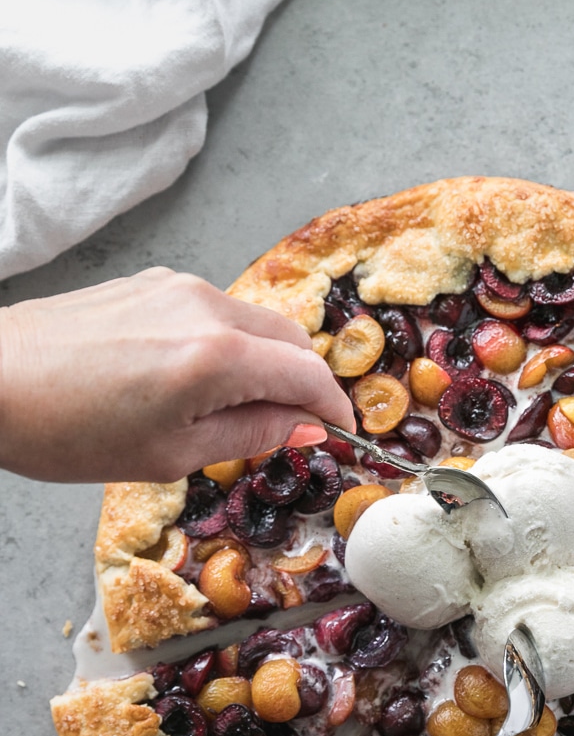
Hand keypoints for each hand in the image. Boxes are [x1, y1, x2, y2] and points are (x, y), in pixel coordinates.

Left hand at [0, 267, 354, 481]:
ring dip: (265, 362)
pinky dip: (228, 344)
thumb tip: (306, 426)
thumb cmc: (68, 429)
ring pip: (253, 322)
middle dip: (303, 383)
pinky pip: (214, 311)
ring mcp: (176, 285)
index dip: (335, 407)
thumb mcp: (171, 454)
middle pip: (291, 339)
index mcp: (218, 355)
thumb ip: (252, 433)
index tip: (343, 434)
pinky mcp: (150, 281)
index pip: (308, 373)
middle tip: (293, 428)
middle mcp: (206, 306)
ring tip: (236, 409)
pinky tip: (196, 380)